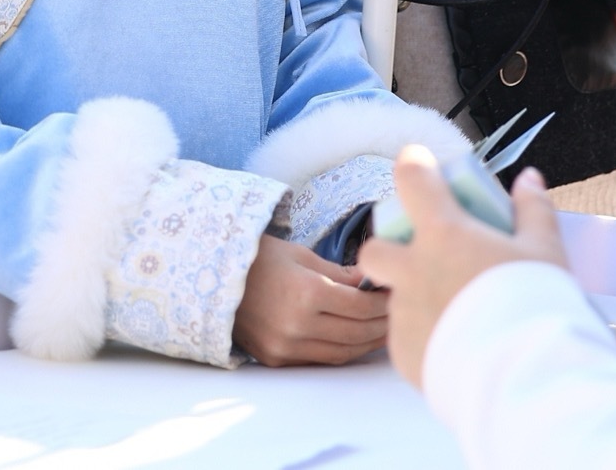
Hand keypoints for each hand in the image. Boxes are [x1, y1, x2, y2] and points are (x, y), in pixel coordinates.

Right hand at [230, 235, 388, 366]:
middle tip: (401, 313)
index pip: (360, 306)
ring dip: (368, 343)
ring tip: (386, 331)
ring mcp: (286, 347)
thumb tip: (373, 283)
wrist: (214, 278)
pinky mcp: (278, 360)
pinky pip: (322, 360)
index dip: (384, 302)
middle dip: (383, 324)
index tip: (399, 293)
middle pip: (356, 333)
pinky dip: (345, 352)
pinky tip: (358, 342)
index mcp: (306, 293)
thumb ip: (340, 274)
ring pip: (343, 353)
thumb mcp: (302, 255)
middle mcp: (297, 325)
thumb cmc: (260, 259)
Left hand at [357, 148, 569, 390]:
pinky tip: (456, 345)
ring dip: (415, 297)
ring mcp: (403, 313)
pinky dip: (425, 336)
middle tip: (424, 257)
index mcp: (444, 234)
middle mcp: (412, 270)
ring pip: (394, 298)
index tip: (419, 164)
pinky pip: (406, 337)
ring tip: (457, 314)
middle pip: (375, 247)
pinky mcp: (403, 353)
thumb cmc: (536, 307)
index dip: (413, 165)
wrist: (525, 375)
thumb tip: (528, 179)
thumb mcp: (544, 250)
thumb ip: (533, 209)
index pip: (412, 179)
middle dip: (391, 249)